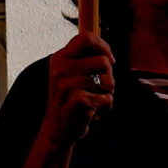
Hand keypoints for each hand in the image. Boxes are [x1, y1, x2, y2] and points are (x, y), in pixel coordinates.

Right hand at [41, 31, 114, 146]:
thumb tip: (107, 50)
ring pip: (109, 80)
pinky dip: (106, 108)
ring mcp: (68, 85)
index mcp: (60, 58)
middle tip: (98, 88)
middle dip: (108, 76)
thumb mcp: (68, 74)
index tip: (109, 59)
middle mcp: (61, 69)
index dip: (103, 46)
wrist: (57, 130)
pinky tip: (93, 113)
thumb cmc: (69, 99)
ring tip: (94, 100)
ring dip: (108, 93)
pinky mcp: (79, 101)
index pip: (86, 37)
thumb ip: (83, 60)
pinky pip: (108, 99)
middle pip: (104, 61)